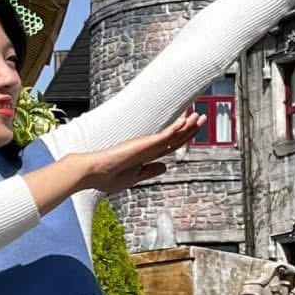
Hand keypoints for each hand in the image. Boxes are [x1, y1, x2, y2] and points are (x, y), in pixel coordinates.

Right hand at [73, 112, 201, 195]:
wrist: (93, 173)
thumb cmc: (107, 177)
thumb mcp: (135, 177)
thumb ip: (150, 171)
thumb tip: (164, 167)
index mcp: (146, 156)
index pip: (170, 146)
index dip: (183, 139)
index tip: (193, 132)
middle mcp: (148, 148)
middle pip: (175, 138)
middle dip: (190, 129)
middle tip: (202, 119)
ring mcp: (146, 145)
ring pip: (172, 134)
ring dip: (187, 125)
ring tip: (199, 117)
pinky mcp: (143, 144)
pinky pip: (163, 135)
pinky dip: (175, 128)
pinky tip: (185, 121)